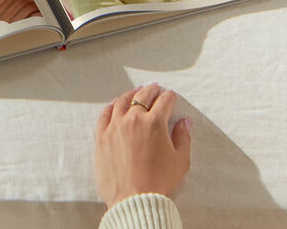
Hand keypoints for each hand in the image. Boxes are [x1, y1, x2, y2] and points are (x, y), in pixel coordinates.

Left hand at [95, 83, 191, 208]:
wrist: (133, 198)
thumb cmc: (158, 181)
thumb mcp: (180, 160)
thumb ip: (183, 137)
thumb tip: (184, 122)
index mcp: (154, 123)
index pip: (164, 101)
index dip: (170, 97)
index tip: (171, 97)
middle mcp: (133, 120)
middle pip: (142, 96)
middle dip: (152, 90)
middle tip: (155, 88)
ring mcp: (115, 127)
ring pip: (121, 102)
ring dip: (131, 94)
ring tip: (136, 92)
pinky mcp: (102, 137)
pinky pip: (104, 115)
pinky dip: (110, 106)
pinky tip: (114, 104)